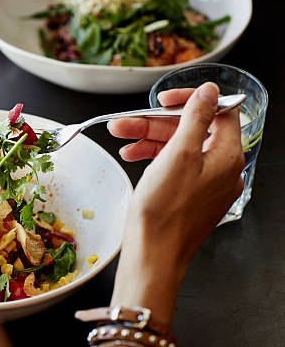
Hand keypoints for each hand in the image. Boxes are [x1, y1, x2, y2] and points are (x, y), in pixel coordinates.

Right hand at [110, 83, 244, 324]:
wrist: (153, 254)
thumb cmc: (164, 211)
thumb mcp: (178, 155)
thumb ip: (196, 118)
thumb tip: (210, 92)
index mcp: (226, 156)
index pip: (217, 112)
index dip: (189, 101)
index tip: (163, 100)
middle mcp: (222, 170)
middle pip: (192, 131)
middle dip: (155, 124)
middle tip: (125, 123)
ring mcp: (207, 185)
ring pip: (179, 149)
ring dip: (149, 140)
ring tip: (120, 140)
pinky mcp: (191, 197)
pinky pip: (176, 168)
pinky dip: (154, 159)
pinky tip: (132, 157)